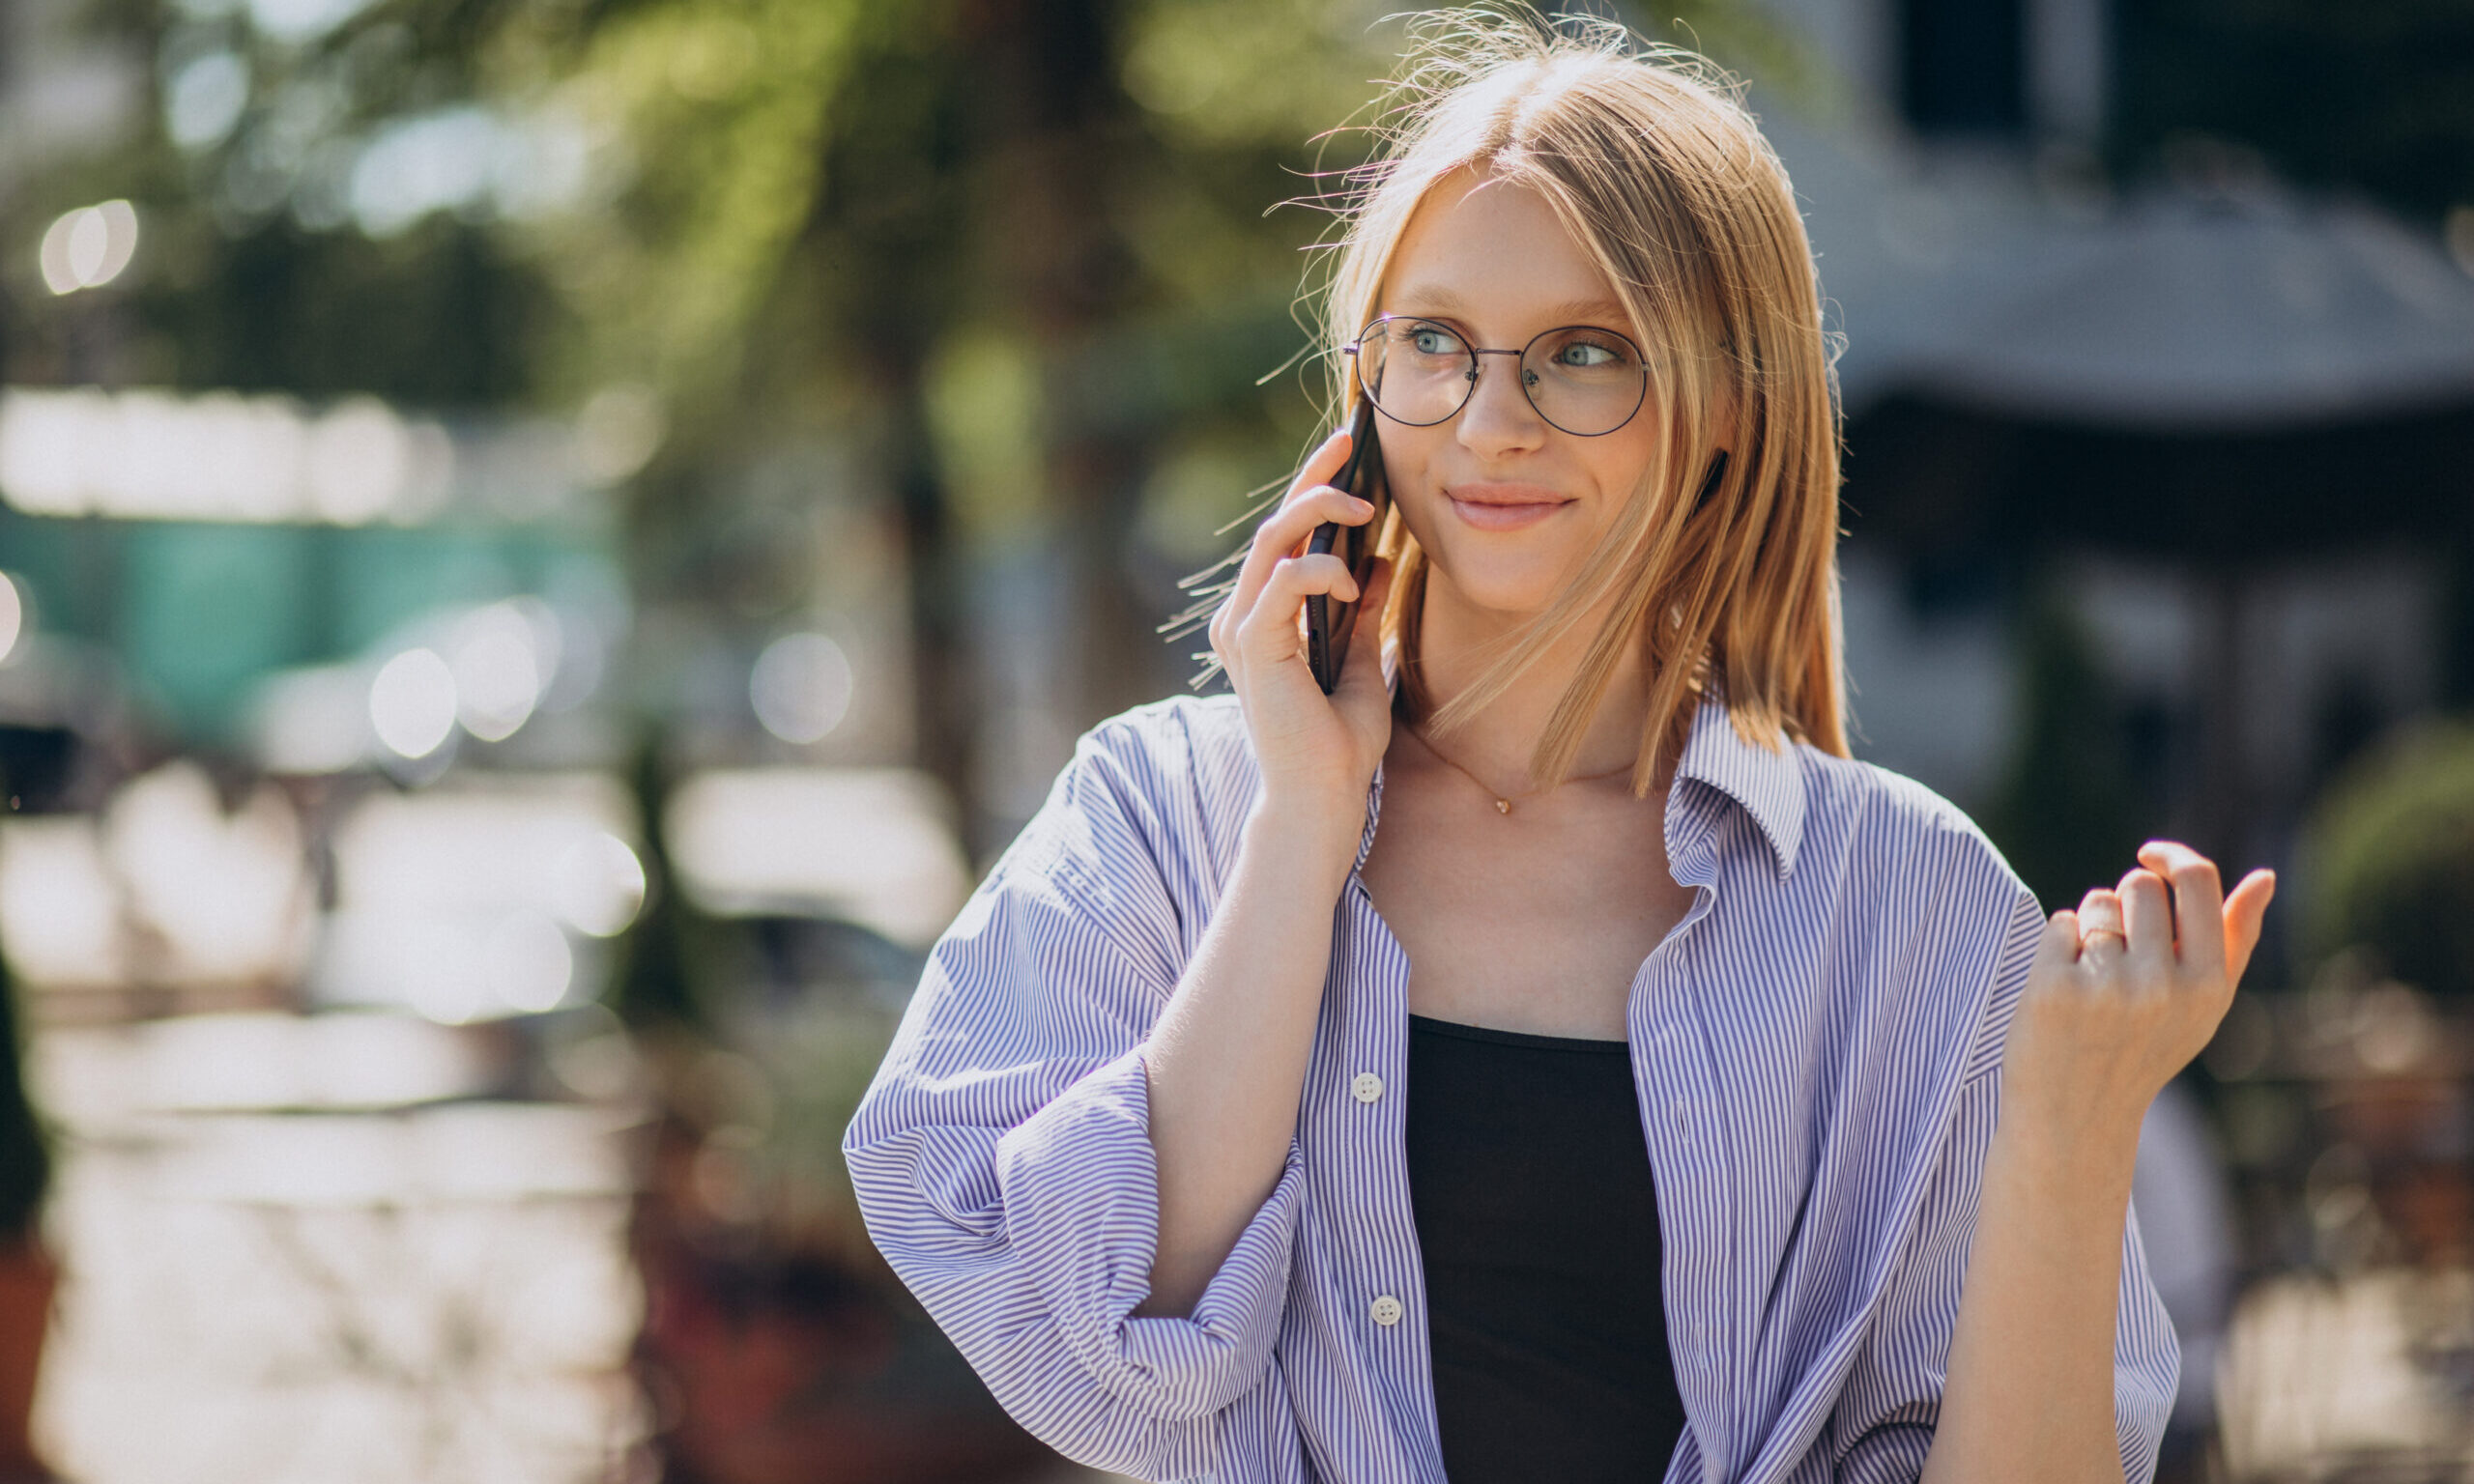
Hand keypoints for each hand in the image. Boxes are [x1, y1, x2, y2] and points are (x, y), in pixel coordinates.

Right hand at [1207, 426, 1394, 821]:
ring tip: (1364, 506)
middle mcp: (1243, 618)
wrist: (1324, 798)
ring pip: (1272, 542)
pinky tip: (1350, 579)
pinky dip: (1320, 569)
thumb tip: (1379, 560)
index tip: (1352, 455)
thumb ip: (1361, 611)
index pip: (1284, 540)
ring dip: (1318, 512)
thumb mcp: (1360, 661)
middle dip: (1314, 479)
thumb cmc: (1338, 743)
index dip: (1313, 490)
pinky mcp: (1254, 647)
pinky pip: (1285, 582)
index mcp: (1263, 620)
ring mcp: (1242, 630)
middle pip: (1273, 527)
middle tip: (1353, 445)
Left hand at [2004, 841, 2275, 1142]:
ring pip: (2096, 903)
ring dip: (2090, 926)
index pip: (2196, 880)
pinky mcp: (2056, 988)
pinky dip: (2058, 946)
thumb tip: (2264, 877)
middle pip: (2139, 885)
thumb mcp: (2202, 1004)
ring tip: (2092, 978)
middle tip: (2118, 957)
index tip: (2148, 855)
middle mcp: (2162, 985)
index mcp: (2206, 985)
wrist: (2075, 1116)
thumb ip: (2233, 939)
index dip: (2171, 856)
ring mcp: (2108, 987)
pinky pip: (2060, 924)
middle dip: (2124, 905)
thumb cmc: (2141, 1050)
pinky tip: (2062, 991)